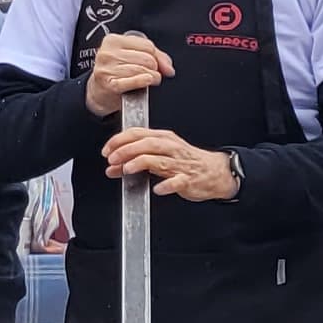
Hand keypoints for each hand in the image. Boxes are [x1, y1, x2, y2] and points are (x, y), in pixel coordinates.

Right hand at [83, 28, 173, 117]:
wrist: (98, 92)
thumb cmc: (115, 73)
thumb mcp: (131, 57)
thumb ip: (154, 56)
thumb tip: (168, 68)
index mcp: (113, 40)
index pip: (147, 45)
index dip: (158, 57)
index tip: (160, 65)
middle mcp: (108, 52)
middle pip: (146, 58)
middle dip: (154, 68)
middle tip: (152, 74)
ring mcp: (107, 68)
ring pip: (142, 70)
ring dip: (152, 77)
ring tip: (149, 81)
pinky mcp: (109, 84)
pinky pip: (133, 81)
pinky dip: (143, 81)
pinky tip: (147, 82)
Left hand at [104, 126, 238, 202]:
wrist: (215, 172)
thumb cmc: (187, 162)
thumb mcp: (161, 155)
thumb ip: (137, 159)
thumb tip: (113, 166)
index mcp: (164, 139)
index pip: (138, 133)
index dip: (119, 140)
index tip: (107, 150)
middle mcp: (171, 148)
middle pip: (146, 144)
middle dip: (126, 150)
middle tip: (112, 159)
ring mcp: (180, 164)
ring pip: (158, 160)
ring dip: (140, 163)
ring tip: (127, 169)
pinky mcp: (188, 179)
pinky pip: (177, 181)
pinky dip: (166, 185)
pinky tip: (157, 189)